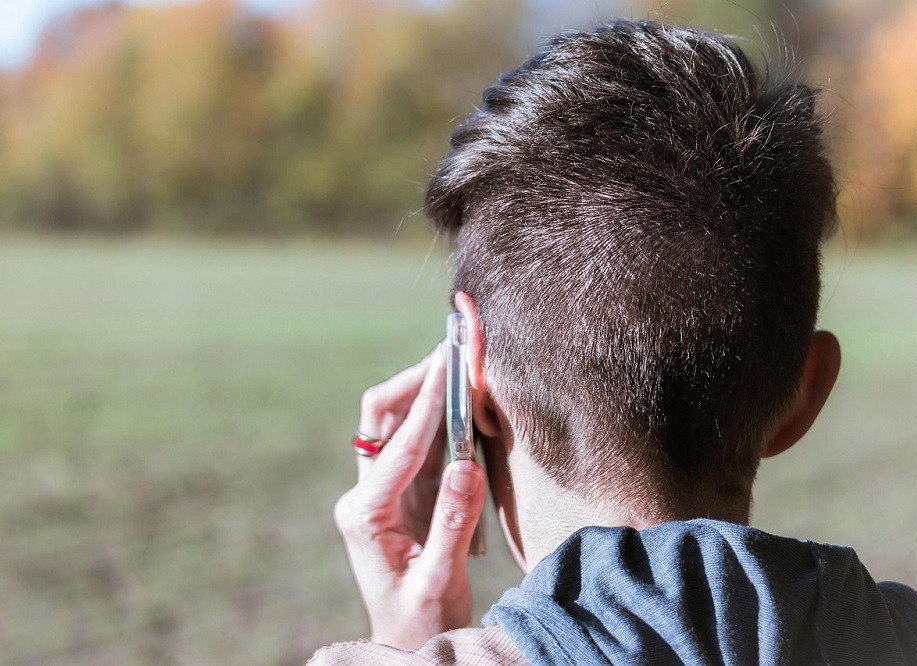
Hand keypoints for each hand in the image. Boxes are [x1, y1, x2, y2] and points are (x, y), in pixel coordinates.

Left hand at [334, 345, 486, 649]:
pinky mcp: (403, 492)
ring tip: (459, 362)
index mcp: (365, 515)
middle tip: (452, 351)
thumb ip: (452, 524)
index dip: (428, 404)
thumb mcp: (439, 580)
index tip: (450, 367)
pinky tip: (461, 398)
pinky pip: (417, 442)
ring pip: (397, 423)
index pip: (399, 447)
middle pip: (382, 419)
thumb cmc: (420, 619)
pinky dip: (440, 417)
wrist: (407, 641)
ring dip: (426, 392)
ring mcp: (383, 490)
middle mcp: (366, 495)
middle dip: (416, 382)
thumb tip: (468, 465)